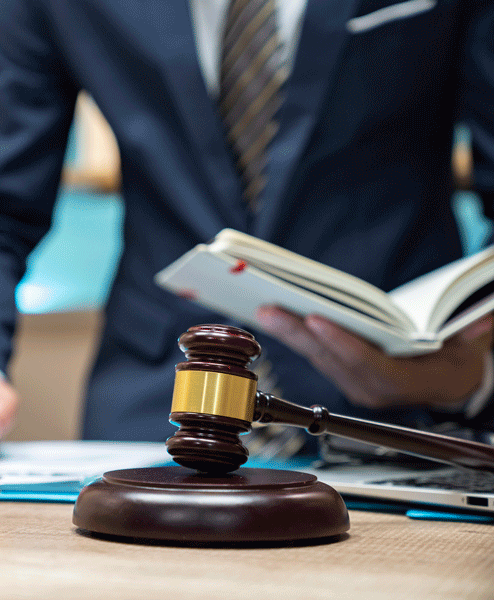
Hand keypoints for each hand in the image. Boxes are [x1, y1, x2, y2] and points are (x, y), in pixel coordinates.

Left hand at [255, 307, 493, 410]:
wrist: (449, 381)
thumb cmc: (458, 358)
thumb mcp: (473, 346)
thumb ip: (474, 333)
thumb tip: (482, 320)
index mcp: (406, 383)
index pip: (369, 365)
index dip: (342, 344)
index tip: (315, 320)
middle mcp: (373, 389)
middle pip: (331, 359)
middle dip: (298, 332)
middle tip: (268, 309)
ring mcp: (353, 384)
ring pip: (316, 356)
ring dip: (286, 332)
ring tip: (261, 307)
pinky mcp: (340, 374)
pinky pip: (313, 354)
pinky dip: (292, 334)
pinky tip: (271, 316)